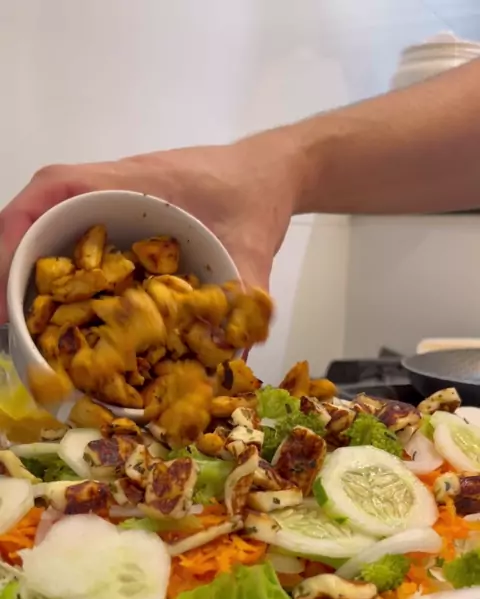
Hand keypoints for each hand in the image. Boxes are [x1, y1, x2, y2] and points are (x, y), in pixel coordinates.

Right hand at [0, 133, 297, 321]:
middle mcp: (110, 186)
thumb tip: (229, 357)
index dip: (16, 232)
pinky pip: (74, 236)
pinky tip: (59, 309)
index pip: (52, 189)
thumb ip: (242, 301)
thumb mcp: (251, 249)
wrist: (271, 171)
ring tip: (21, 318)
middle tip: (4, 316)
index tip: (4, 283)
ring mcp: (112, 200)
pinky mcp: (121, 218)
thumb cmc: (254, 195)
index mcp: (130, 181)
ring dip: (29, 265)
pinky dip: (57, 268)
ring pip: (49, 224)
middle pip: (37, 211)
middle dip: (10, 260)